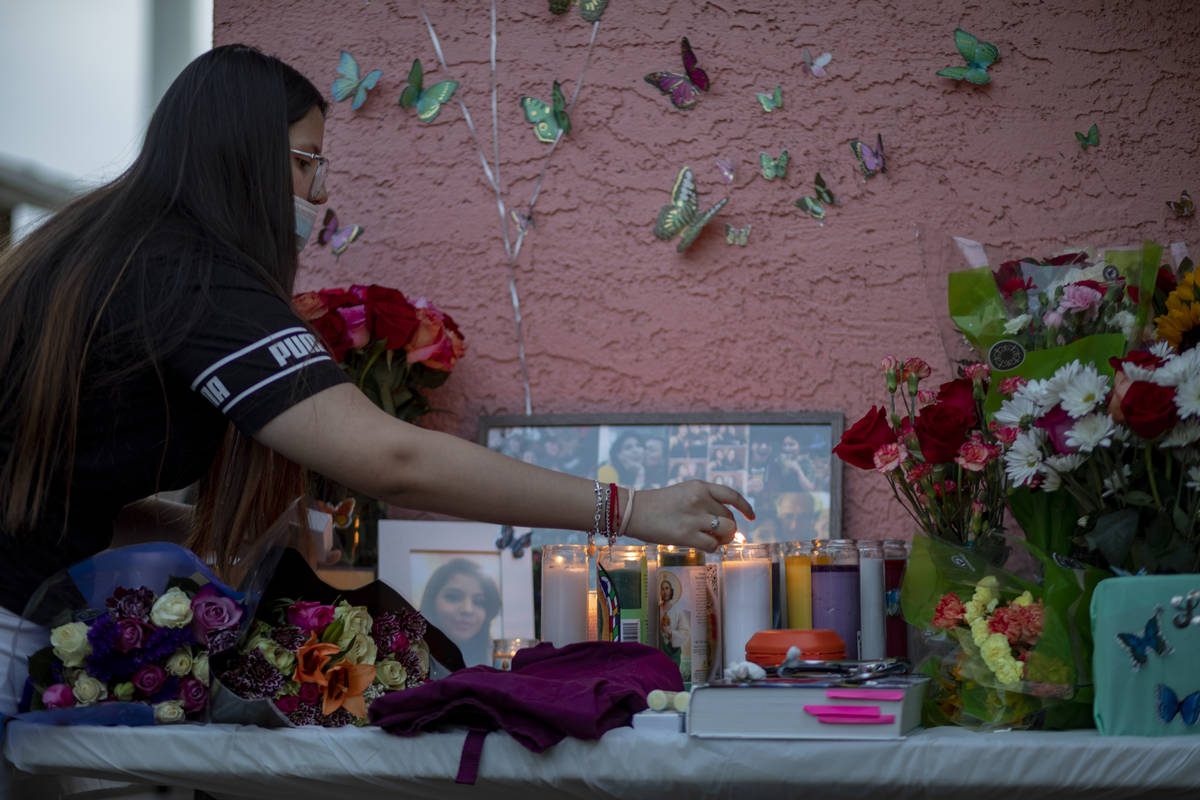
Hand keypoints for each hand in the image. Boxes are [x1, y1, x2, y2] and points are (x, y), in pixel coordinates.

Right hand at [625, 480, 754, 551]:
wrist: (634, 511)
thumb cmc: (657, 505)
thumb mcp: (683, 493)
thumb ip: (704, 501)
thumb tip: (726, 522)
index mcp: (699, 486)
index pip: (732, 495)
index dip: (745, 507)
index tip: (751, 516)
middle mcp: (700, 499)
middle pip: (730, 517)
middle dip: (729, 528)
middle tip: (720, 535)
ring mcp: (694, 517)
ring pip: (727, 531)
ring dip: (724, 538)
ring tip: (714, 540)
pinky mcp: (687, 535)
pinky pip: (713, 545)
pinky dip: (712, 548)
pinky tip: (703, 545)